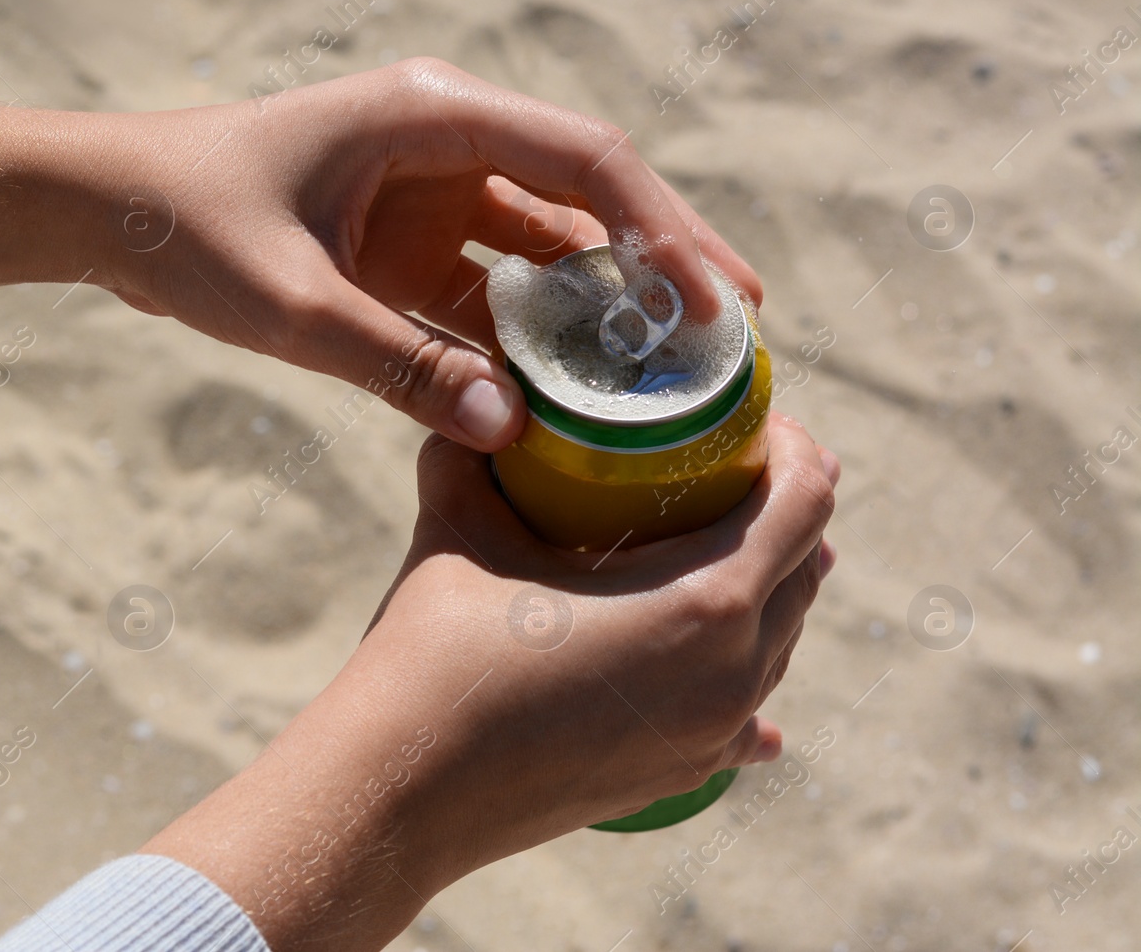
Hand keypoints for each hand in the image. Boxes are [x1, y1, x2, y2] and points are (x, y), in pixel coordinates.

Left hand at [0, 60, 760, 453]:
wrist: (106, 210)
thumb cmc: (184, 226)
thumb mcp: (289, 305)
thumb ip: (397, 367)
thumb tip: (512, 433)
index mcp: (432, 117)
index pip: (585, 161)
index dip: (669, 226)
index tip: (725, 297)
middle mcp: (447, 145)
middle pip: (586, 200)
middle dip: (657, 268)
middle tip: (726, 346)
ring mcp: (430, 196)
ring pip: (545, 250)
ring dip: (598, 311)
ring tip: (663, 384)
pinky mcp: (407, 245)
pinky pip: (491, 291)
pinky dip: (529, 339)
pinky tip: (565, 399)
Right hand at [144, 413, 836, 951]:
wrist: (398, 794)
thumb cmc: (435, 657)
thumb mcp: (460, 531)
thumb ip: (474, 457)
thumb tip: (474, 408)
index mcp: (706, 601)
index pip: (806, 501)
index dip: (793, 446)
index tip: (747, 421)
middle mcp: (733, 674)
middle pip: (806, 569)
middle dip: (779, 509)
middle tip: (721, 470)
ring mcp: (711, 734)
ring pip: (779, 640)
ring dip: (763, 583)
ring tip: (710, 546)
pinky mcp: (677, 775)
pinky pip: (744, 716)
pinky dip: (741, 677)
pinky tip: (723, 679)